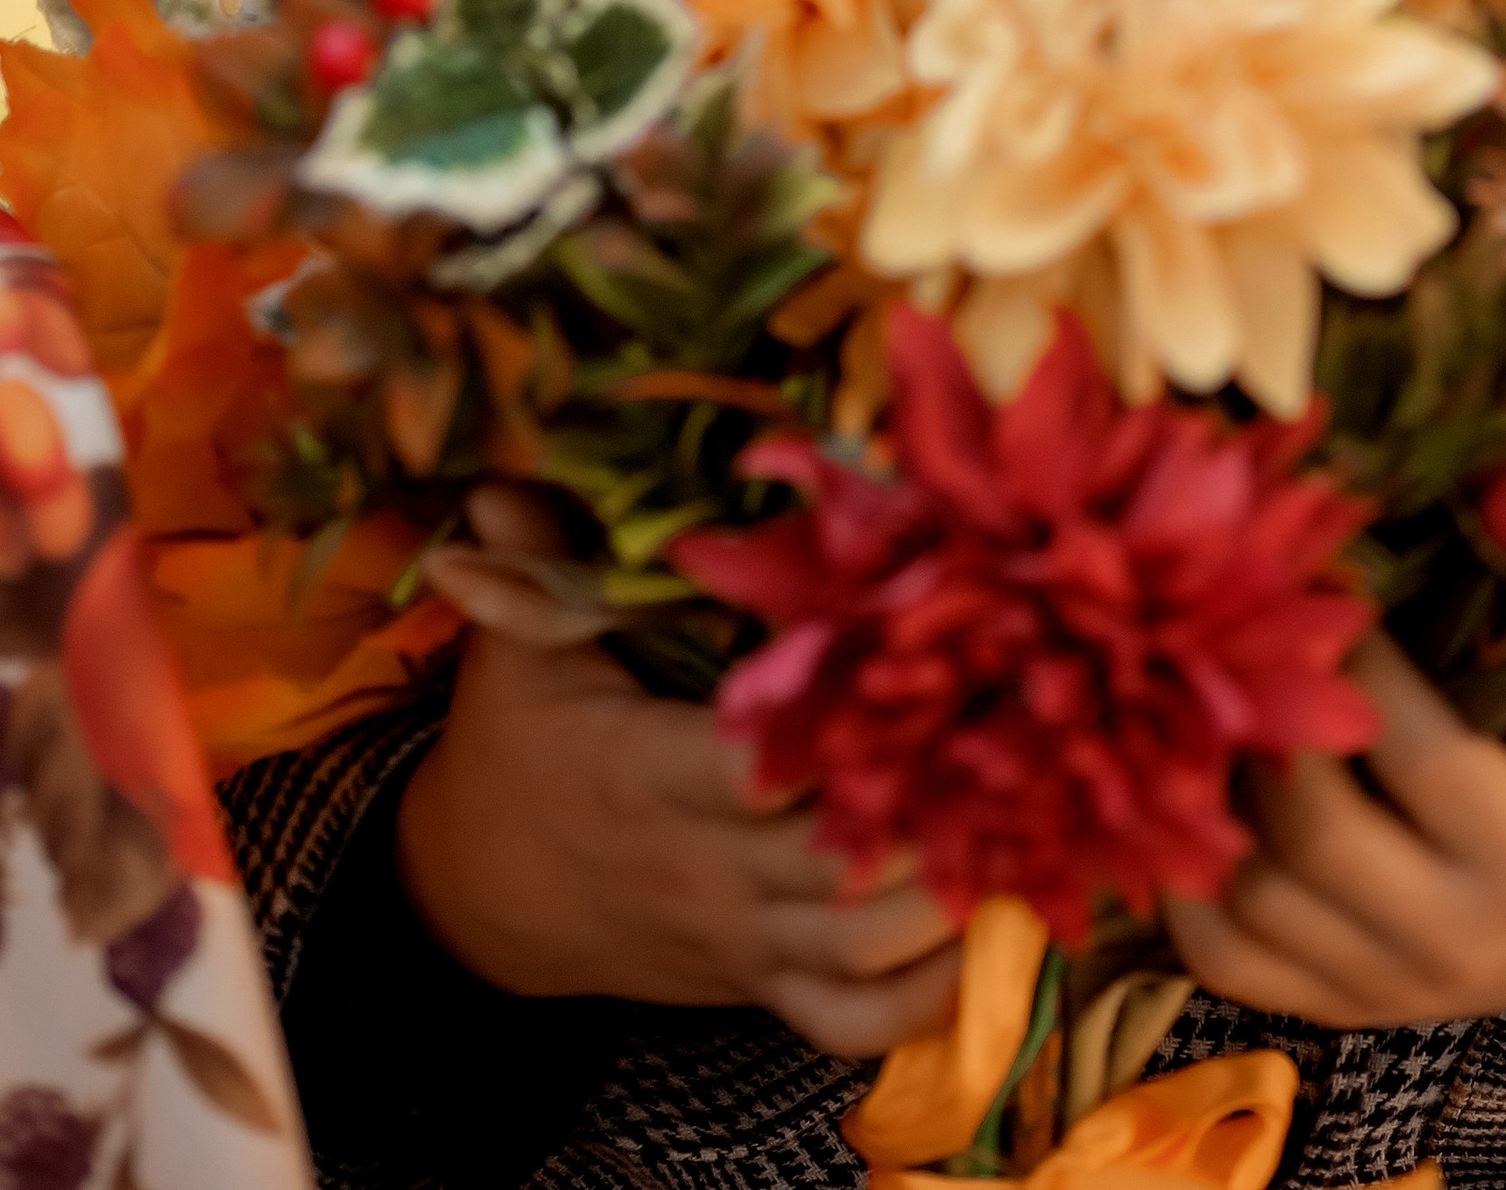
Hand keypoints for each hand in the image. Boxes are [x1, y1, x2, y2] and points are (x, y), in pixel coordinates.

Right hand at [396, 489, 961, 1047]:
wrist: (483, 899)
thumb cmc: (515, 754)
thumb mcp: (513, 658)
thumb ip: (525, 569)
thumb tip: (496, 485)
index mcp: (645, 775)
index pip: (747, 768)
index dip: (829, 736)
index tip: (908, 673)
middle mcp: (703, 866)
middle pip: (831, 864)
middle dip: (926, 816)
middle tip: (1012, 744)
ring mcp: (739, 935)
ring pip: (856, 950)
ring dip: (945, 906)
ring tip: (1022, 834)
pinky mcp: (760, 979)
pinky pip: (848, 1021)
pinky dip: (922, 997)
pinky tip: (988, 941)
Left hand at [1163, 614, 1505, 1026]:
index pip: (1423, 760)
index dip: (1363, 660)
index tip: (1332, 573)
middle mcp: (1455, 943)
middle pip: (1316, 836)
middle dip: (1270, 718)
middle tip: (1246, 624)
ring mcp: (1387, 989)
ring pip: (1250, 905)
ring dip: (1213, 792)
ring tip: (1208, 692)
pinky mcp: (1339, 1008)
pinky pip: (1227, 960)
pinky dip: (1189, 879)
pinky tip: (1192, 791)